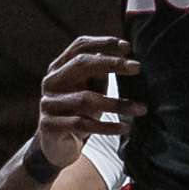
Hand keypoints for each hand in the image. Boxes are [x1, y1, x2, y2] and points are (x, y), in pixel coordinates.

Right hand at [34, 35, 141, 166]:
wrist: (57, 146)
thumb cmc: (79, 113)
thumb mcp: (91, 90)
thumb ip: (100, 74)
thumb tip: (123, 56)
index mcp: (59, 67)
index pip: (80, 46)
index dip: (103, 42)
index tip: (128, 47)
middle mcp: (50, 81)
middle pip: (81, 64)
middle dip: (112, 63)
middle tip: (137, 67)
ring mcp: (47, 103)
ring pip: (86, 98)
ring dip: (117, 104)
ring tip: (141, 108)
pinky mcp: (48, 125)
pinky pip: (82, 123)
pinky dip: (106, 127)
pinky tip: (124, 129)